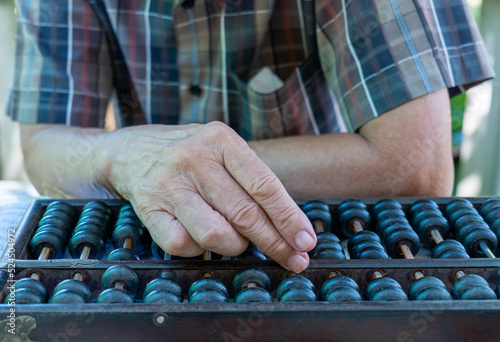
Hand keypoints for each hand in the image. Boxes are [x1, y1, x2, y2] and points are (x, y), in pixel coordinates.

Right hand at [97, 121, 316, 272]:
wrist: (129, 151)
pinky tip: (202, 238)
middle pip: (245, 213)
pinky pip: (183, 245)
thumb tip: (288, 226)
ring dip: (236, 247)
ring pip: (215, 235)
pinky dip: (200, 251)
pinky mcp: (148, 209)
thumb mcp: (221, 149)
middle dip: (276, 243)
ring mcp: (169, 185)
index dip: (288, 217)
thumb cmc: (189, 155)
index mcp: (220, 141)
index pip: (263, 185)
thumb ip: (250, 179)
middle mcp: (194, 159)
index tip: (306, 240)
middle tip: (295, 260)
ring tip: (237, 241)